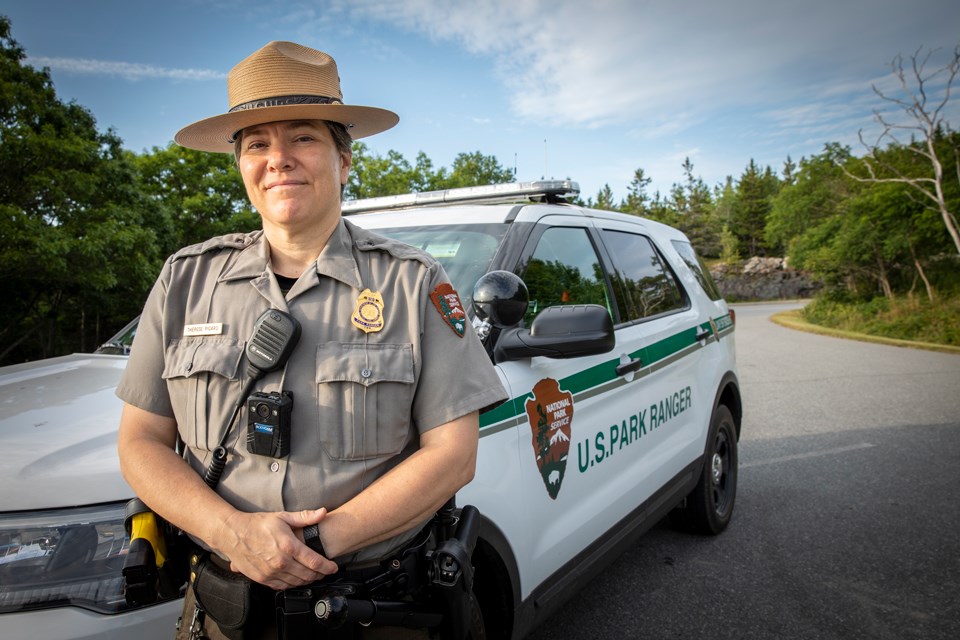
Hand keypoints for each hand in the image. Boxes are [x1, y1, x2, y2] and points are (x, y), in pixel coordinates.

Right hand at [213, 508, 337, 589]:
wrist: (232, 533)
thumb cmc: (257, 524)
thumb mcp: (282, 517)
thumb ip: (305, 517)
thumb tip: (323, 512)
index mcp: (288, 546)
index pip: (315, 562)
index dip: (327, 567)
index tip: (334, 567)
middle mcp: (281, 562)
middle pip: (308, 575)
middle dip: (320, 574)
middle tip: (325, 571)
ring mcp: (271, 572)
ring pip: (296, 583)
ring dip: (307, 580)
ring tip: (313, 575)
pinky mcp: (262, 579)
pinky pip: (282, 587)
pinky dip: (292, 584)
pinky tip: (296, 579)